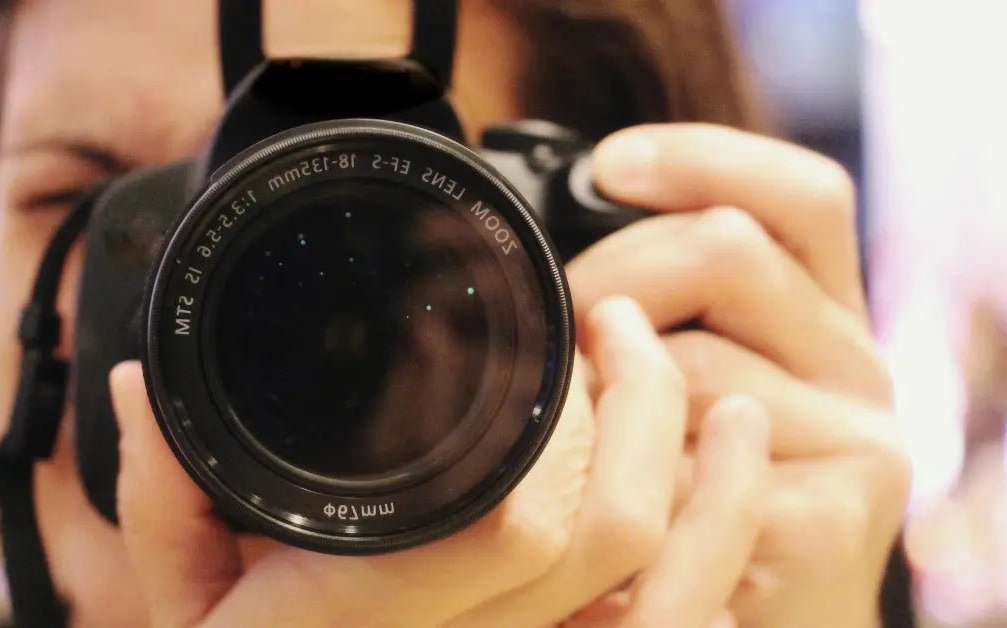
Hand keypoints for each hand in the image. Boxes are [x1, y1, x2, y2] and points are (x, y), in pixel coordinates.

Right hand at [109, 293, 767, 626]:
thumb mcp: (181, 604)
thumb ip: (162, 494)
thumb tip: (138, 380)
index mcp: (385, 620)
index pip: (523, 521)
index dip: (577, 414)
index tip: (577, 329)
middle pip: (620, 535)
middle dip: (650, 410)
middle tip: (631, 329)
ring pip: (678, 600)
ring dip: (719, 493)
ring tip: (729, 410)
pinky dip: (716, 576)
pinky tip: (724, 518)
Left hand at [563, 123, 911, 626]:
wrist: (760, 623)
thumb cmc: (695, 494)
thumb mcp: (684, 382)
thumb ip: (657, 310)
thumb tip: (543, 245)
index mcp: (823, 315)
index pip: (799, 196)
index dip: (703, 159)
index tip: (607, 165)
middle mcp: (857, 366)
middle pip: (729, 249)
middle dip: (607, 276)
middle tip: (553, 330)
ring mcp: (856, 444)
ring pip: (690, 358)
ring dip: (599, 390)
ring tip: (567, 433)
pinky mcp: (831, 524)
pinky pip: (689, 466)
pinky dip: (624, 478)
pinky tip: (606, 498)